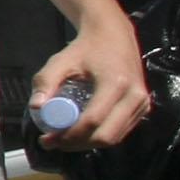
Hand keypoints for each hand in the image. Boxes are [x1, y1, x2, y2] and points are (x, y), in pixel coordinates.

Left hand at [31, 20, 152, 149]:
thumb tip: (36, 107)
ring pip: (114, 137)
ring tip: (62, 139)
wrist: (113, 35)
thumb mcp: (61, 61)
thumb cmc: (86, 48)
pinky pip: (121, 131)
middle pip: (106, 135)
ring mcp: (142, 103)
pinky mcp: (143, 107)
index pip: (92, 120)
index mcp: (115, 83)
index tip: (46, 139)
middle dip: (76, 144)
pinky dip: (99, 136)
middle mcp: (134, 96)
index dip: (68, 135)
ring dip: (86, 143)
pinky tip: (79, 133)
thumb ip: (45, 82)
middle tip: (53, 142)